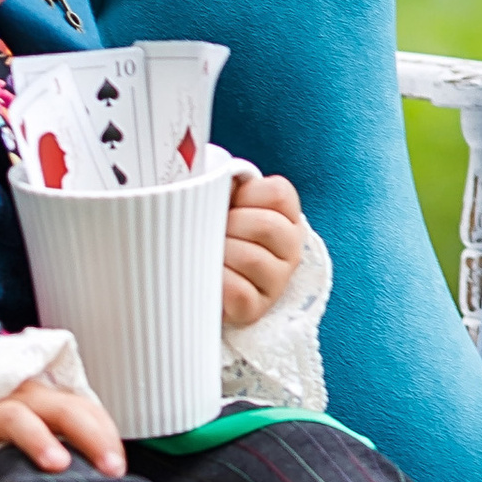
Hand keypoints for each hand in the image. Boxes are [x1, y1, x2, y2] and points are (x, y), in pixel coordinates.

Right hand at [0, 375, 125, 481]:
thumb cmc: (6, 430)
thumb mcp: (39, 428)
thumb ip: (69, 447)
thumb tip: (108, 480)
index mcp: (48, 401)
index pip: (85, 410)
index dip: (105, 436)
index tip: (117, 469)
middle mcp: (22, 400)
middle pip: (61, 409)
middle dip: (87, 435)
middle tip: (106, 467)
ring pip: (15, 418)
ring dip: (38, 439)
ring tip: (56, 464)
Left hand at [222, 167, 306, 329]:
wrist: (192, 278)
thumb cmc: (211, 233)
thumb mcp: (221, 203)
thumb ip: (224, 183)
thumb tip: (212, 173)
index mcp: (285, 216)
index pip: (279, 193)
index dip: (247, 194)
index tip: (230, 203)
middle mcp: (290, 248)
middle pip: (267, 225)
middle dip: (230, 225)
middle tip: (212, 232)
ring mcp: (277, 281)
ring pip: (252, 258)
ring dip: (220, 253)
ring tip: (207, 255)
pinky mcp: (256, 308)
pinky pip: (238, 291)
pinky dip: (217, 282)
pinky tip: (209, 278)